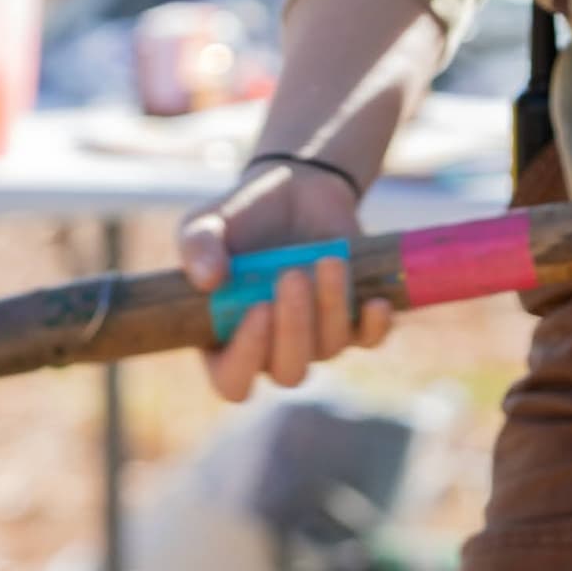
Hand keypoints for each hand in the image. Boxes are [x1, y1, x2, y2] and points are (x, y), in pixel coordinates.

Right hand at [176, 158, 390, 401]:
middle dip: (294, 328)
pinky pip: (370, 340)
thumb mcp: (205, 224)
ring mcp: (315, 337)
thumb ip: (196, 247)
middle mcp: (272, 349)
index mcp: (225, 341)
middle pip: (289, 372)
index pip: (233, 382)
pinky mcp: (352, 318)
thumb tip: (209, 281)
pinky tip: (375, 302)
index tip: (257, 309)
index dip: (246, 358)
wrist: (291, 189)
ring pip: (329, 349)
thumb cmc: (240, 216)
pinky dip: (376, 326)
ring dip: (330, 308)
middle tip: (292, 276)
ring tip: (327, 261)